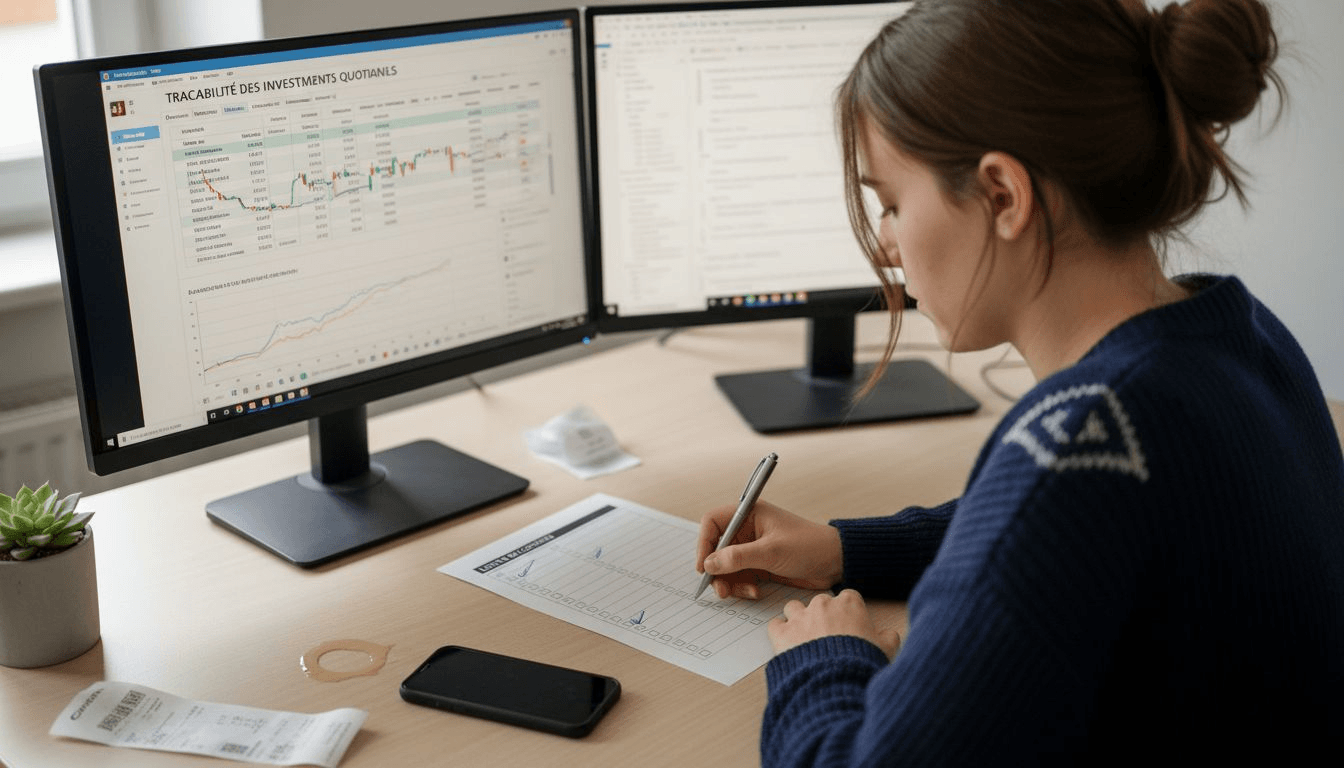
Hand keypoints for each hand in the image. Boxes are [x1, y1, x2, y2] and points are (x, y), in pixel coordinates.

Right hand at [696, 499, 842, 599]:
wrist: (836, 563)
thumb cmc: (809, 546)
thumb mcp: (771, 551)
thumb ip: (738, 557)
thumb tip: (709, 563)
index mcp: (749, 514)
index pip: (713, 522)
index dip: (704, 543)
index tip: (704, 566)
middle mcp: (747, 530)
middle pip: (716, 548)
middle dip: (716, 569)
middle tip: (720, 588)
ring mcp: (753, 549)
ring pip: (726, 567)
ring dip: (728, 582)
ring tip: (735, 593)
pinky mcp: (760, 566)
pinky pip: (740, 577)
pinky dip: (741, 587)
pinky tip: (755, 592)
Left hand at [768, 589, 901, 658]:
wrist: (836, 681)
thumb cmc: (861, 663)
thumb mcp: (886, 650)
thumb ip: (888, 638)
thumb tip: (890, 635)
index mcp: (849, 604)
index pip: (848, 597)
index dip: (848, 610)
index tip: (849, 622)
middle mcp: (823, 605)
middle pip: (821, 602)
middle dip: (823, 615)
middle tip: (828, 634)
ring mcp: (801, 617)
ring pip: (794, 607)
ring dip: (798, 618)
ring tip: (803, 636)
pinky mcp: (782, 633)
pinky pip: (775, 624)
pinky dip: (779, 632)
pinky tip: (785, 642)